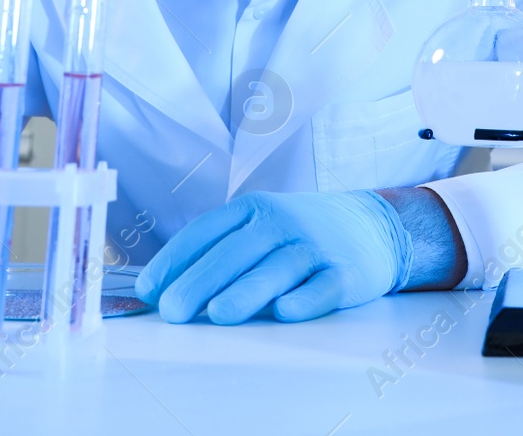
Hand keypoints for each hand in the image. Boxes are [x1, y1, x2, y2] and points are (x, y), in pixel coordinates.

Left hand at [135, 190, 413, 324]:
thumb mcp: (260, 224)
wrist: (373, 224)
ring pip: (278, 268)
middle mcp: (282, 222)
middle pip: (237, 251)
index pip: (207, 231)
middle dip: (201, 281)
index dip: (175, 259)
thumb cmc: (300, 232)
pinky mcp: (346, 272)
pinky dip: (307, 297)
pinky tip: (287, 311)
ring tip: (219, 313)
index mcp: (253, 209)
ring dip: (248, 290)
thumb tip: (163, 288)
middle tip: (174, 310)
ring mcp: (315, 246)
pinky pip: (325, 285)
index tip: (149, 289)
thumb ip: (219, 249)